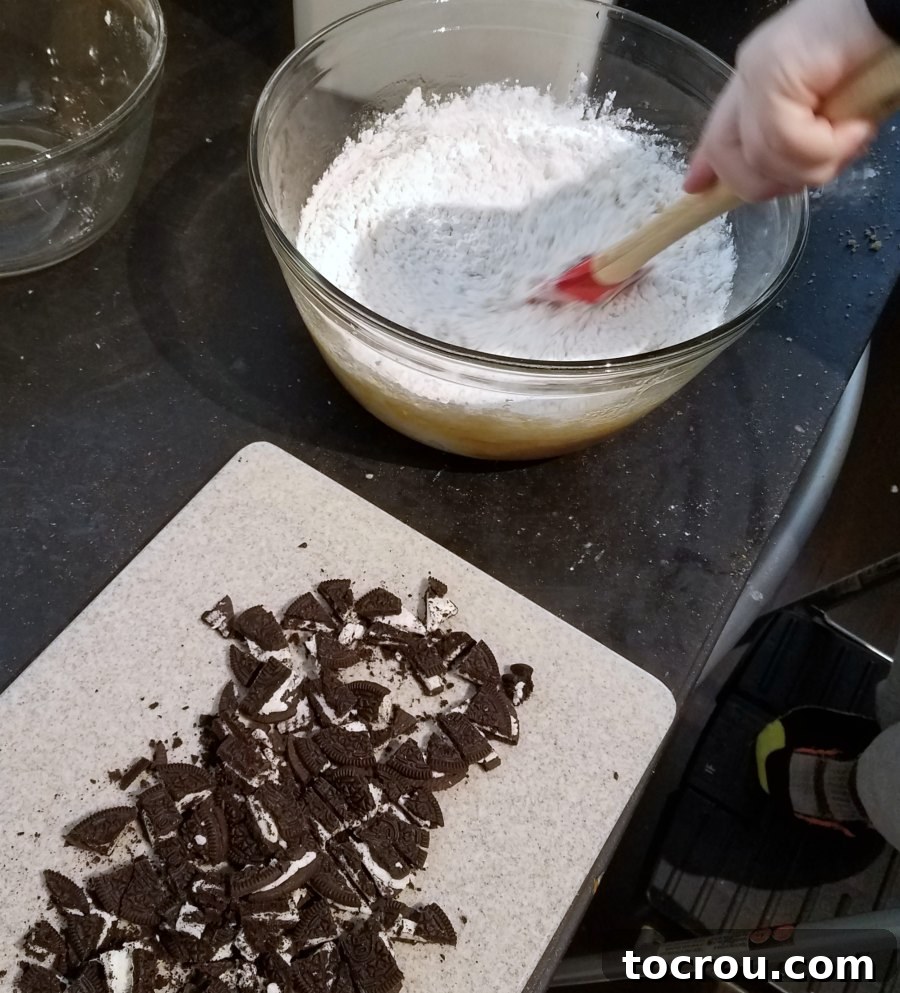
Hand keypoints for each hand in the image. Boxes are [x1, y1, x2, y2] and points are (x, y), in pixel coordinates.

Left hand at [684, 0, 888, 200]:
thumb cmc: (878, 54)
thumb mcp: (835, 110)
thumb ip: (795, 137)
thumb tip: (769, 177)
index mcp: (761, 79)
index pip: (718, 134)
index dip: (711, 168)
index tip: (699, 191)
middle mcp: (752, 74)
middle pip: (731, 159)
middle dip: (780, 180)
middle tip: (828, 162)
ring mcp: (758, 72)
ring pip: (764, 161)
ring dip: (818, 163)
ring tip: (854, 134)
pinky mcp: (773, 74)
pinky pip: (788, 143)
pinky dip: (828, 147)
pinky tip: (857, 124)